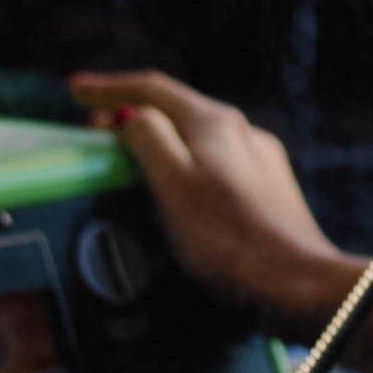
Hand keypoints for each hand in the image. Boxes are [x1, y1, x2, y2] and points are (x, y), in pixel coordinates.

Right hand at [68, 70, 372, 372]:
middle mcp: (242, 133)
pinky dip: (182, 167)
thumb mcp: (173, 184)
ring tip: (127, 160)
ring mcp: (259, 163)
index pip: (152, 89)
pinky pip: (214, 167)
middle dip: (131, 114)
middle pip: (176, 112)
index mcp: (215, 123)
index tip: (76, 90)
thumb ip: (148, 140)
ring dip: (157, 143)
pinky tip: (175, 191)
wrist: (296, 284)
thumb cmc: (229, 239)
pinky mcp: (268, 194)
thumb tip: (132, 115)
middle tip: (93, 130)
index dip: (108, 87)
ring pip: (197, 140)